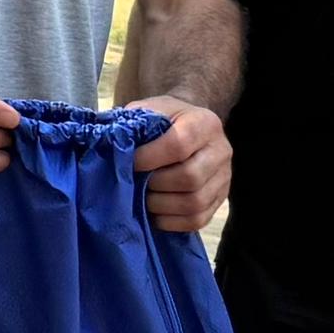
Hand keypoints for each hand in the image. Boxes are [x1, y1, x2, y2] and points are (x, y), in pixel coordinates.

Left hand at [126, 95, 232, 231]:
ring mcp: (224, 177)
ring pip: (194, 202)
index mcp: (203, 123)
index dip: (149, 158)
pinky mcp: (220, 199)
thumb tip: (109, 146)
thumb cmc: (162, 121)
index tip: (129, 163)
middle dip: (155, 184)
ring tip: (143, 198)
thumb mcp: (149, 111)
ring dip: (161, 205)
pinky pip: (197, 219)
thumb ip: (132, 125)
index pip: (179, 145)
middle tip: (136, 183)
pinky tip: (155, 212)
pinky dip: (171, 221)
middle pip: (190, 177)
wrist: (188, 127)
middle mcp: (221, 150)